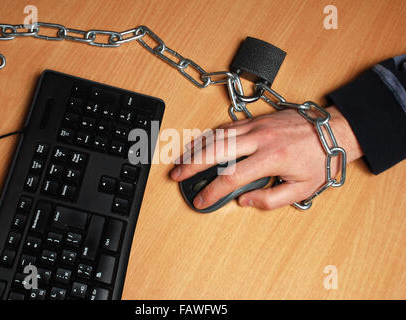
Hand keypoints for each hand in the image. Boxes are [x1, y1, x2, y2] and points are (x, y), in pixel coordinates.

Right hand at [170, 106, 362, 209]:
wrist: (335, 130)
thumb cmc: (320, 158)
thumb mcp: (302, 189)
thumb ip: (270, 200)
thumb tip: (244, 200)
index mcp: (271, 157)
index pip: (231, 176)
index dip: (212, 191)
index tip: (201, 200)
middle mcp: (260, 138)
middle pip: (215, 150)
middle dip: (191, 164)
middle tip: (176, 174)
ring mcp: (256, 125)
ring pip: (217, 135)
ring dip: (196, 148)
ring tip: (181, 160)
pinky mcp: (256, 119)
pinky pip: (226, 126)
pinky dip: (209, 135)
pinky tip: (200, 143)